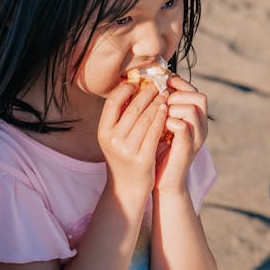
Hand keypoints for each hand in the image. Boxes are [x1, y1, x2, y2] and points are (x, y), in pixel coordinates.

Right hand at [98, 82, 168, 202]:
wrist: (127, 187)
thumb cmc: (123, 157)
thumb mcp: (114, 137)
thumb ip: (120, 117)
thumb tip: (131, 88)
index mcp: (103, 132)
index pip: (112, 103)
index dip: (125, 90)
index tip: (136, 82)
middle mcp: (113, 140)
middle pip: (132, 109)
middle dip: (147, 94)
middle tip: (157, 84)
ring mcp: (127, 150)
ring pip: (146, 119)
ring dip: (157, 103)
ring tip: (164, 94)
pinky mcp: (142, 158)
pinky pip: (154, 132)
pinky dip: (161, 118)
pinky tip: (166, 110)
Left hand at [155, 75, 207, 192]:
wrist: (164, 182)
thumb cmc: (160, 152)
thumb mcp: (163, 126)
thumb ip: (164, 109)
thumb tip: (151, 86)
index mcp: (197, 120)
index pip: (196, 92)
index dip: (181, 84)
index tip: (164, 82)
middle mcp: (201, 127)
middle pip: (200, 97)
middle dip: (178, 95)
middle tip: (162, 102)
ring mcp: (196, 138)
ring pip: (191, 109)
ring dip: (172, 108)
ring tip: (160, 115)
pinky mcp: (187, 148)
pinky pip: (182, 126)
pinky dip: (170, 122)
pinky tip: (159, 127)